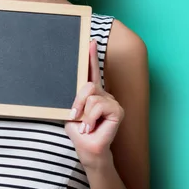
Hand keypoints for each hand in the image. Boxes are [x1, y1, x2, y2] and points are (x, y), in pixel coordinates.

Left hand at [65, 39, 124, 168]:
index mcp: (91, 92)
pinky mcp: (118, 110)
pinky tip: (91, 127)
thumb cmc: (77, 130)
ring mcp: (112, 101)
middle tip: (73, 115)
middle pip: (87, 84)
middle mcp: (103, 94)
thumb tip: (69, 84)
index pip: (91, 71)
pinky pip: (97, 105)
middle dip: (77, 101)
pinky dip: (89, 118)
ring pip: (91, 95)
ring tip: (85, 125)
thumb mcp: (70, 109)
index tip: (90, 40)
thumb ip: (73, 96)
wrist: (86, 147)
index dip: (91, 56)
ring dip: (82, 112)